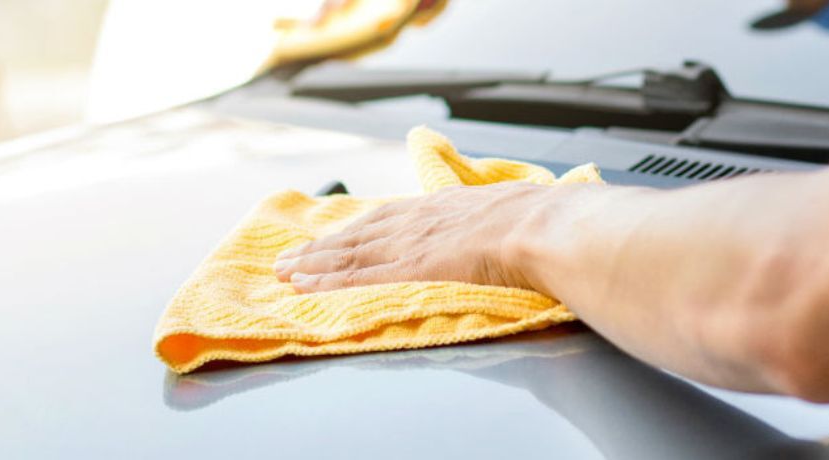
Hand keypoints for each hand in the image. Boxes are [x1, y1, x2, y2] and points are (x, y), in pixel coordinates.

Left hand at [272, 182, 574, 292]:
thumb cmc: (542, 221)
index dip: (358, 229)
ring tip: (284, 273)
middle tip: (290, 258)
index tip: (335, 237)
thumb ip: (501, 218)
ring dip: (313, 265)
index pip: (390, 217)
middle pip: (359, 235)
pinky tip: (305, 287)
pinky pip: (359, 277)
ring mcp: (413, 244)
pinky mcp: (411, 268)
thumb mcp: (516, 207)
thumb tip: (515, 223)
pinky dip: (327, 282)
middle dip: (322, 248)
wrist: (544, 227)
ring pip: (350, 254)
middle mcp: (420, 221)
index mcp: (446, 206)